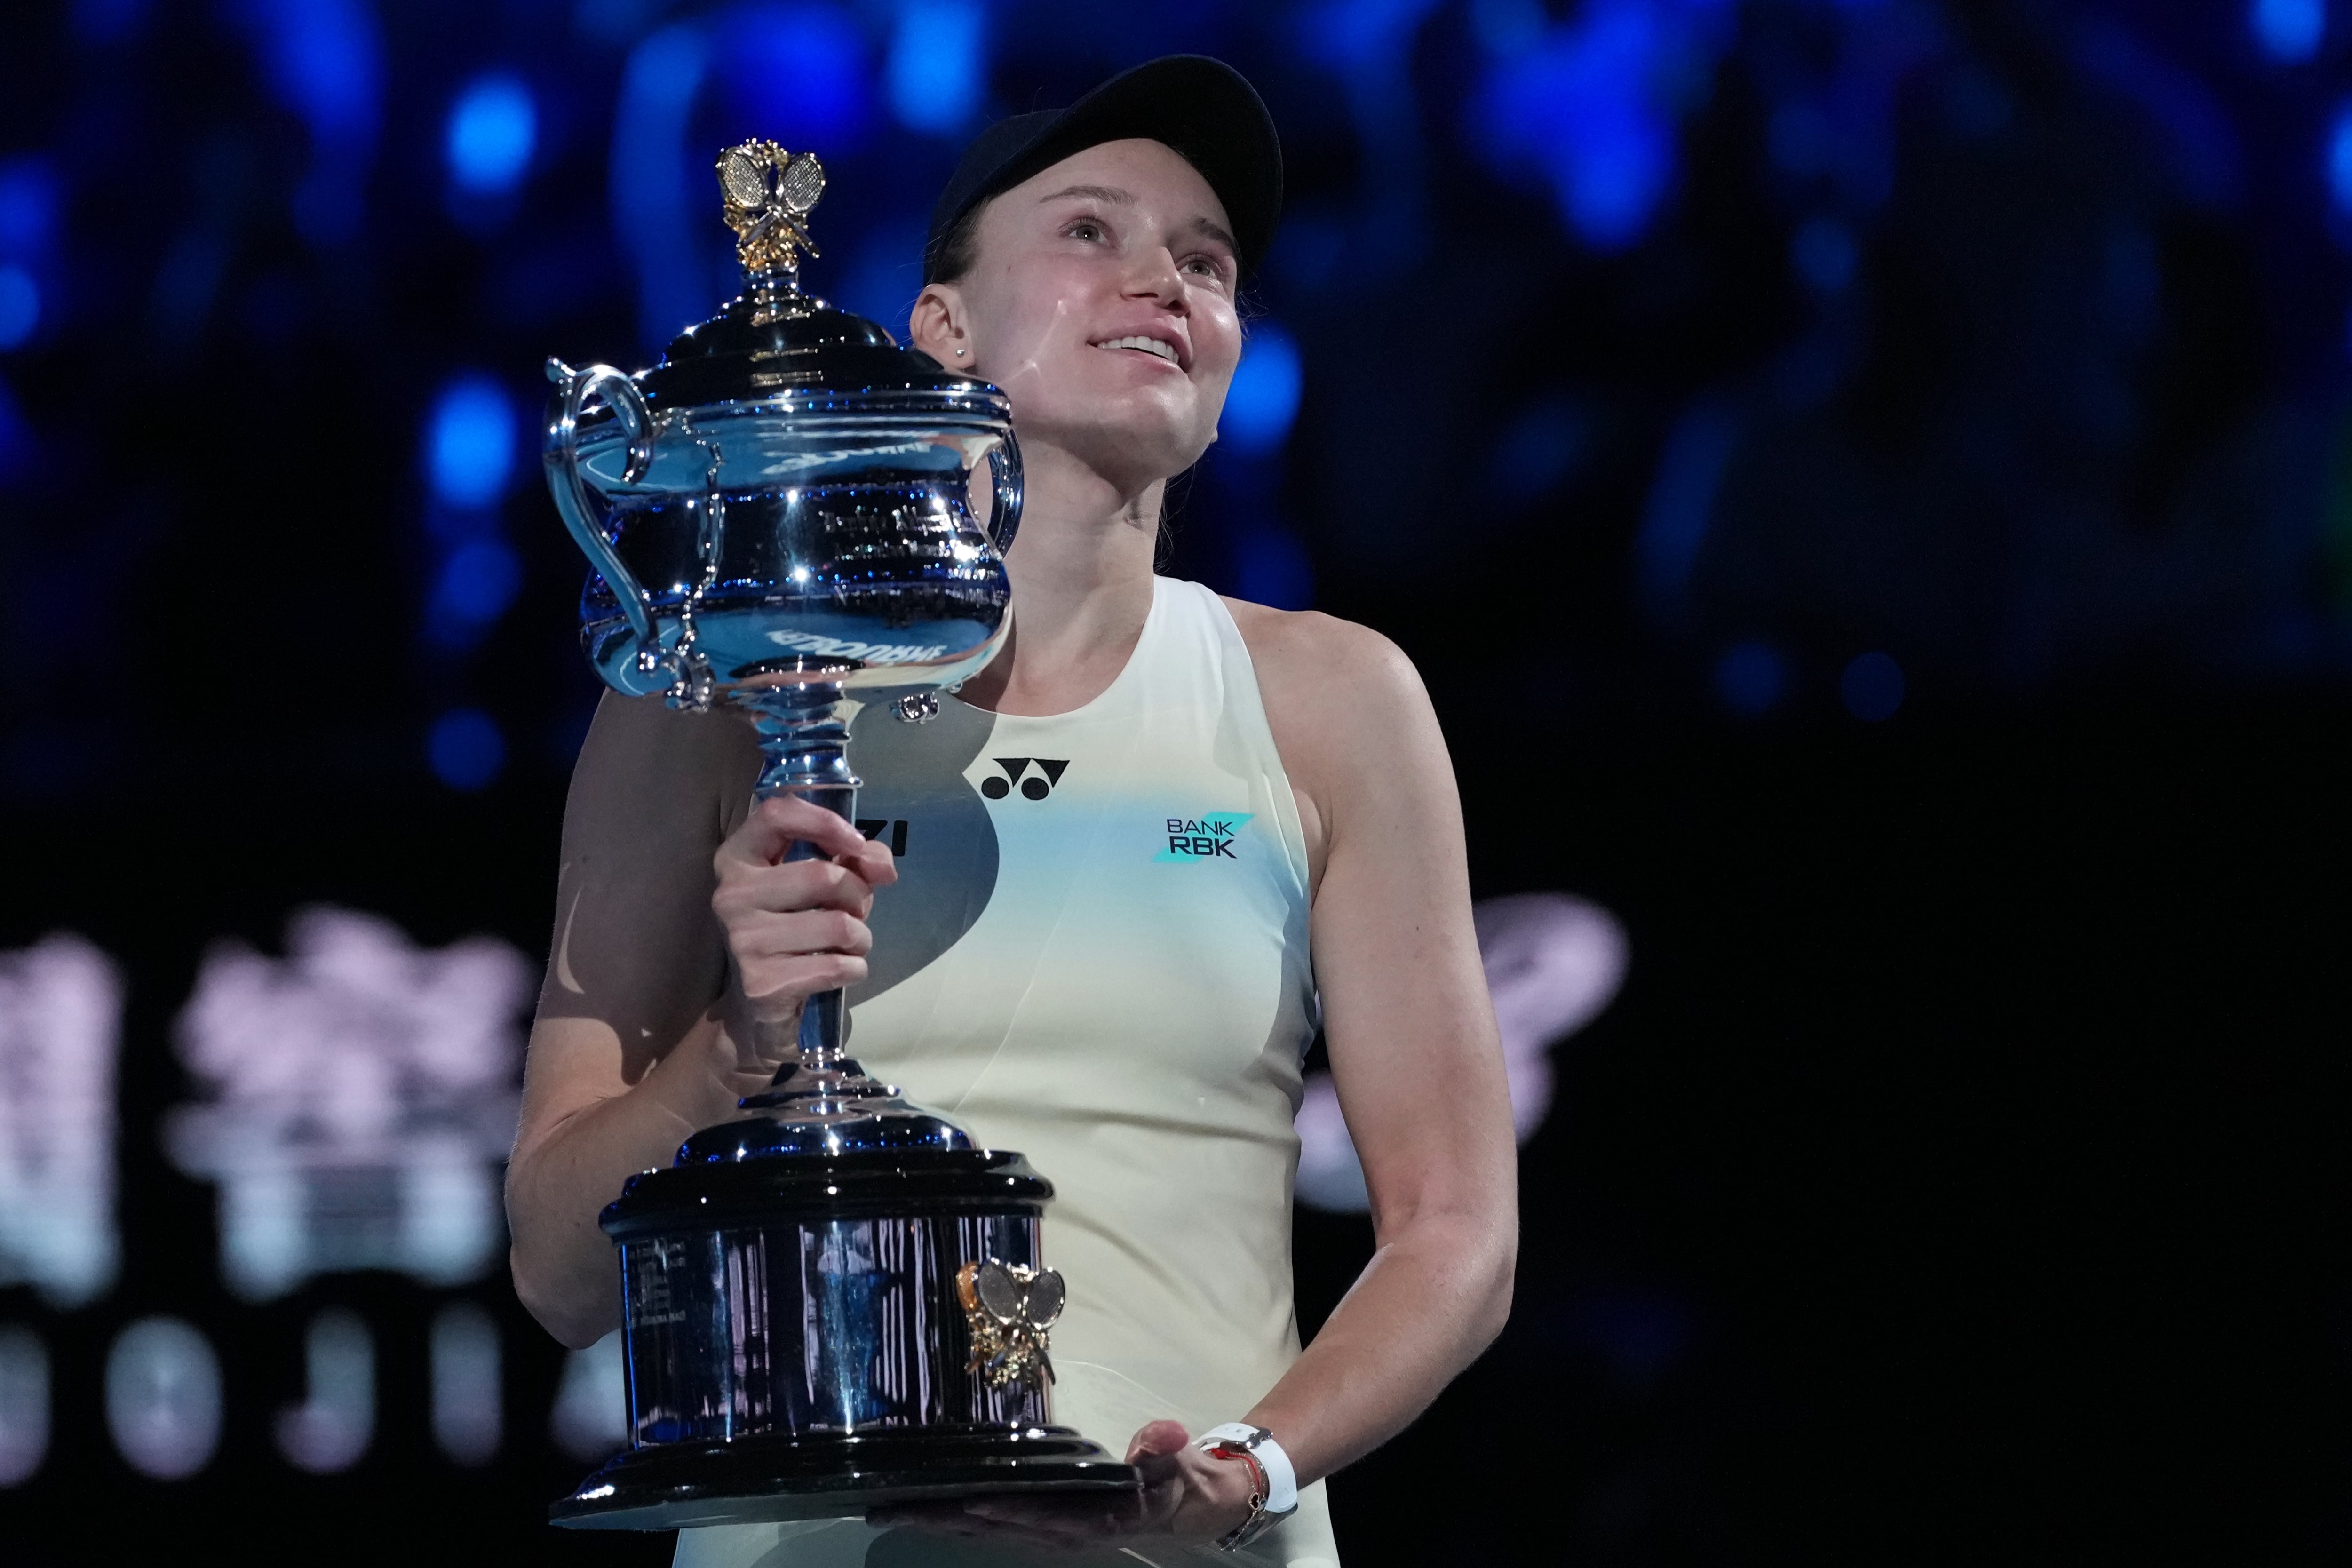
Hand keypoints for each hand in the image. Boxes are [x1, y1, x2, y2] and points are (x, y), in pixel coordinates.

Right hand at [710, 794, 896, 1084]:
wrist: (759, 1008)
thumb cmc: (795, 931)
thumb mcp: (821, 886)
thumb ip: (856, 859)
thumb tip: (883, 866)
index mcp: (737, 859)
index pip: (776, 814)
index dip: (826, 822)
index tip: (856, 843)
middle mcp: (731, 895)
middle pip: (823, 876)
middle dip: (858, 895)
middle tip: (853, 912)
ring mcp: (743, 941)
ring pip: (837, 924)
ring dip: (860, 937)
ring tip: (846, 945)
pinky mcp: (763, 983)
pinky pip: (838, 965)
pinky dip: (854, 968)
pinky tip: (838, 971)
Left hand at [868, 1420, 1259, 1548]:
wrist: (1175, 1506)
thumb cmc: (1169, 1479)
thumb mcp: (1174, 1463)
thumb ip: (1163, 1450)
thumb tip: (1167, 1437)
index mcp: (1095, 1519)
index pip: (1046, 1516)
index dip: (1009, 1511)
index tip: (971, 1500)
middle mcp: (1060, 1534)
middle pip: (993, 1528)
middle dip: (941, 1520)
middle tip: (891, 1509)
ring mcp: (1042, 1533)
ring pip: (979, 1530)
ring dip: (932, 1522)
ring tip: (884, 1511)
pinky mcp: (1031, 1526)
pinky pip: (982, 1525)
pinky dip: (947, 1519)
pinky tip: (916, 1510)